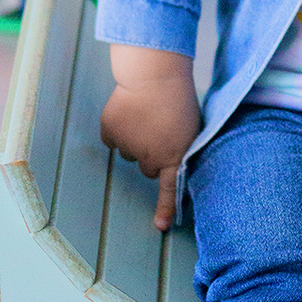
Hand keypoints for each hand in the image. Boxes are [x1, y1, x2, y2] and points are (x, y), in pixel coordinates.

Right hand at [101, 45, 201, 230]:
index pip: (170, 188)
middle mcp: (148, 157)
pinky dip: (118, 129)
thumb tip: (171, 161)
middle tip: (160, 129)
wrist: (154, 75)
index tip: (160, 227)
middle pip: (147, 167)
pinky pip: (112, 139)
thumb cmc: (178, 98)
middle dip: (151, 153)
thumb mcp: (191, 127)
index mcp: (173, 156)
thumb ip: (180, 148)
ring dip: (135, 140)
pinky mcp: (110, 132)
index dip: (165, 209)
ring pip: (129, 153)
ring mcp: (127, 146)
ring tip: (146, 115)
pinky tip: (128, 112)